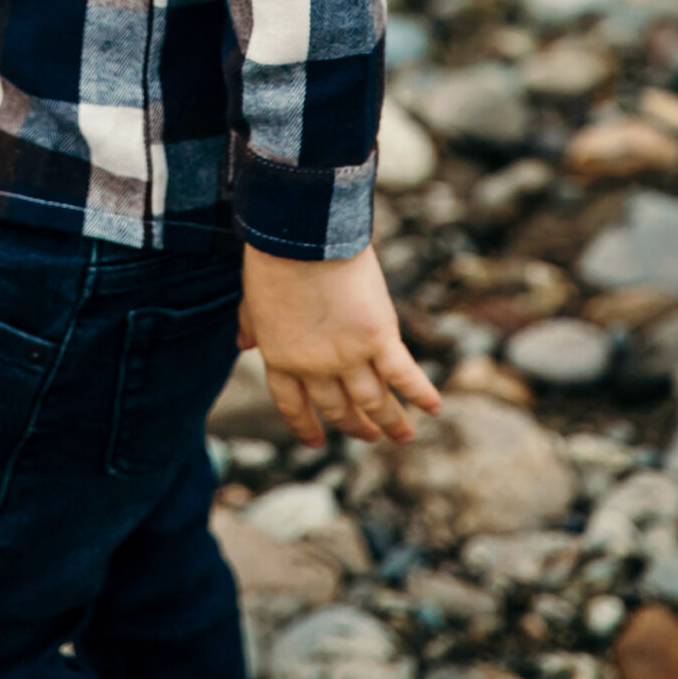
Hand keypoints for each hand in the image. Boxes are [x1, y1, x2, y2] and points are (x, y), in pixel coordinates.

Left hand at [240, 240, 440, 448]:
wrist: (301, 236)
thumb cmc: (273, 257)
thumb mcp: (252, 297)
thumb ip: (250, 324)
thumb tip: (243, 343)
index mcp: (280, 357)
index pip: (292, 404)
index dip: (305, 425)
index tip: (317, 442)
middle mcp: (315, 367)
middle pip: (338, 407)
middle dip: (355, 425)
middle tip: (370, 436)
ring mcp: (348, 356)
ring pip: (373, 400)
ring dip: (390, 420)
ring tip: (404, 435)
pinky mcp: (378, 337)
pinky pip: (403, 374)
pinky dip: (420, 393)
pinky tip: (434, 407)